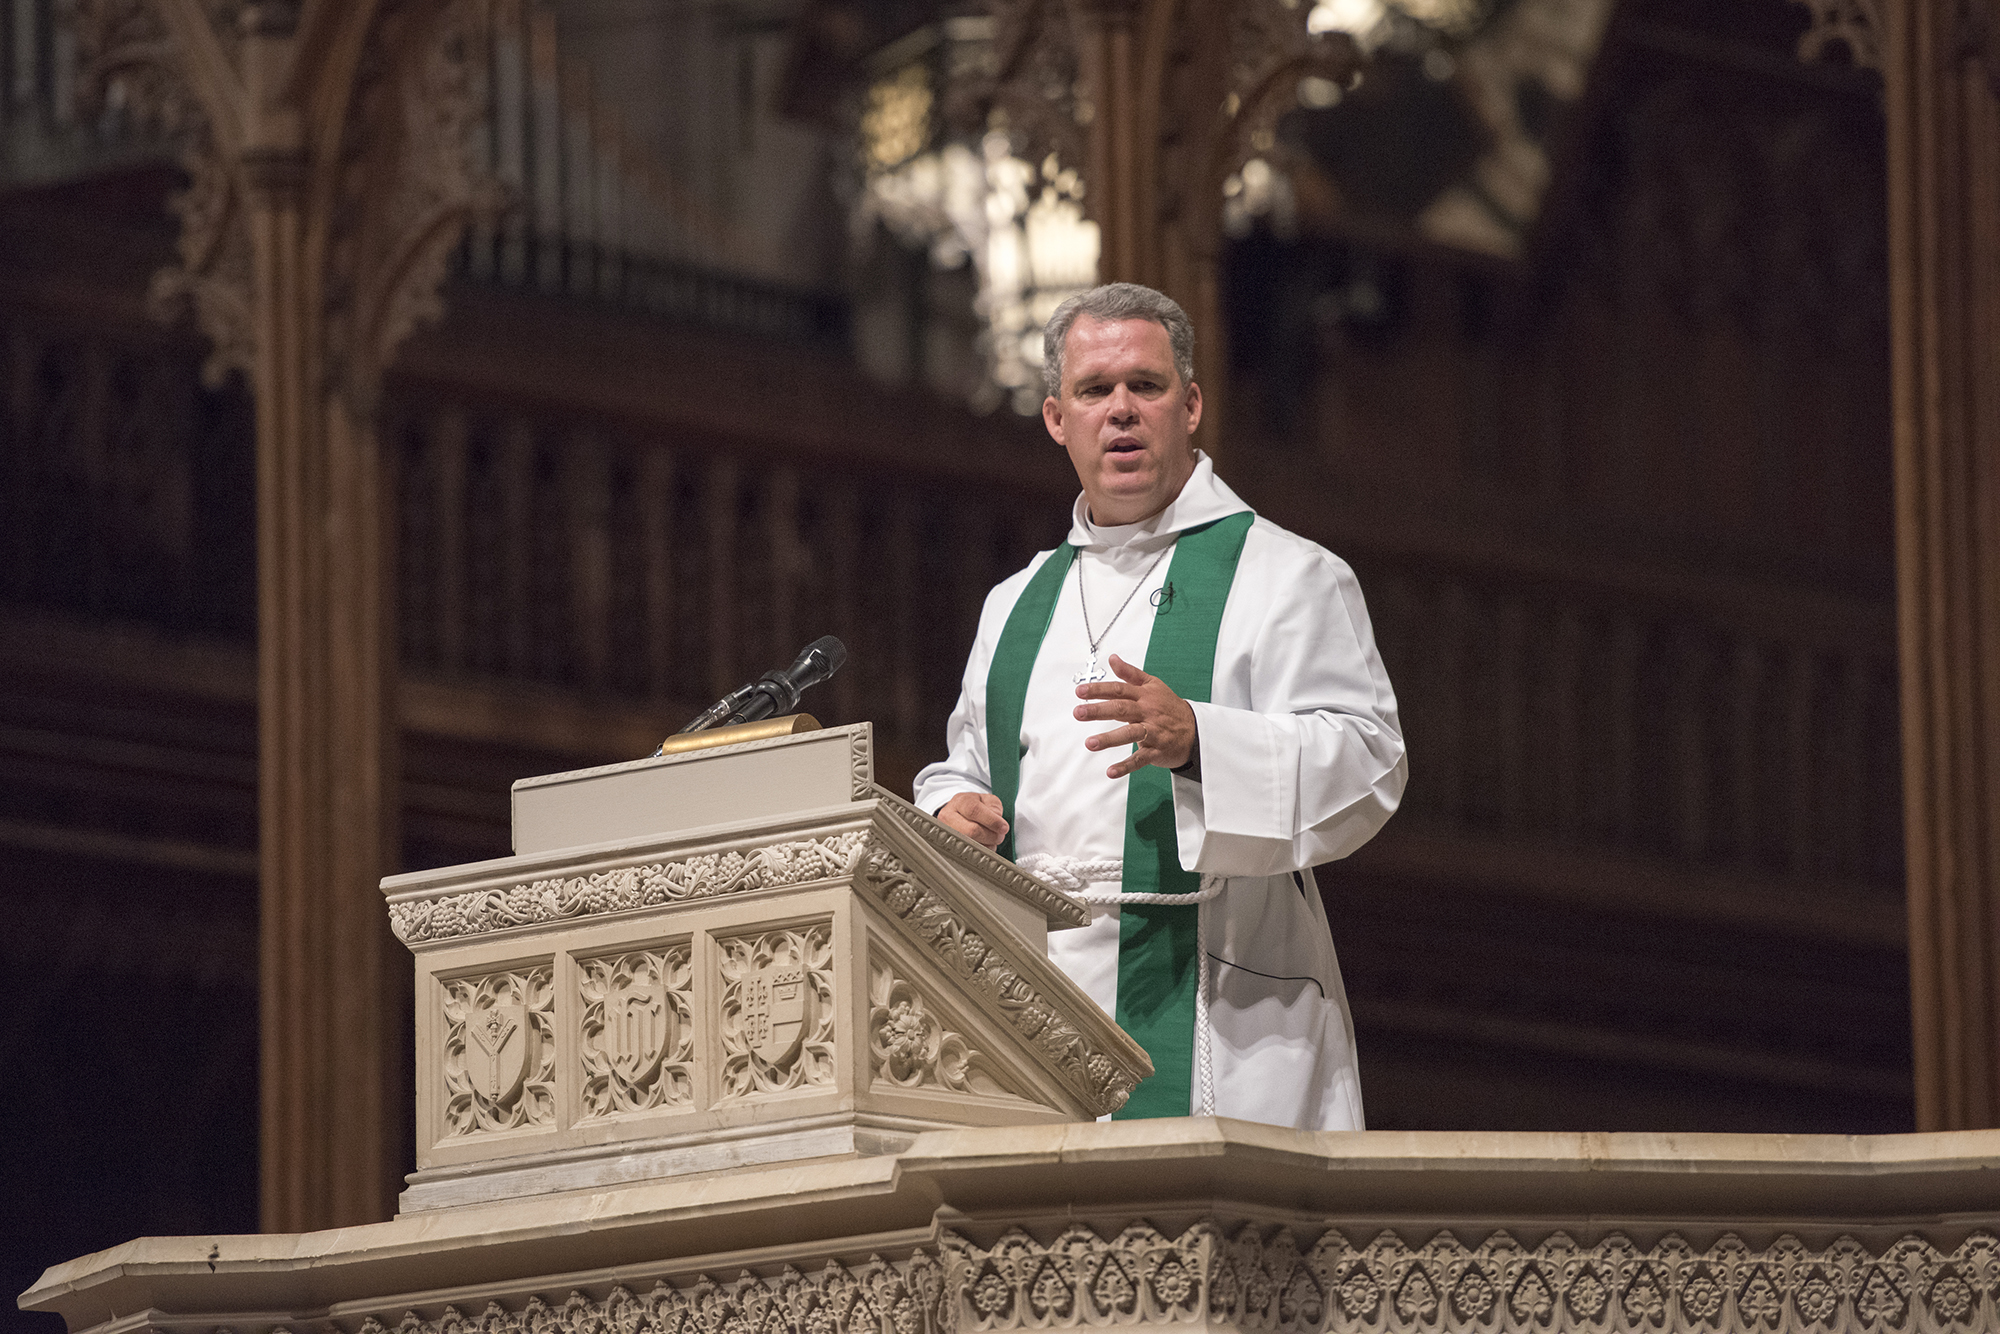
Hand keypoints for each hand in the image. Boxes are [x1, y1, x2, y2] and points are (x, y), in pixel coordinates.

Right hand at [938, 791, 1008, 850]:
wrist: (960, 814)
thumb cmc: (976, 807)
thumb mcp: (988, 801)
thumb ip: (994, 808)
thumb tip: (997, 821)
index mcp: (960, 801)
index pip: (974, 810)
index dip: (992, 821)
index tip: (1004, 828)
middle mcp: (948, 816)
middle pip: (971, 831)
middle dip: (991, 836)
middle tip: (1000, 835)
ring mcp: (946, 833)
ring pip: (970, 845)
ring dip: (987, 845)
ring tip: (991, 839)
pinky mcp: (949, 846)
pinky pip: (968, 854)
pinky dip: (981, 852)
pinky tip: (983, 845)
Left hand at [1075, 654, 1196, 777]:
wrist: (1195, 731)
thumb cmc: (1170, 707)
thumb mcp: (1153, 685)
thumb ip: (1130, 673)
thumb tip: (1112, 659)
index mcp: (1145, 695)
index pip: (1119, 689)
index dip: (1099, 689)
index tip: (1080, 690)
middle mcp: (1148, 712)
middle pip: (1122, 709)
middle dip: (1099, 711)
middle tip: (1078, 713)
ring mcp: (1153, 732)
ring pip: (1130, 734)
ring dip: (1110, 739)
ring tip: (1090, 743)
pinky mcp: (1156, 751)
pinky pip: (1140, 759)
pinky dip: (1126, 766)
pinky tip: (1111, 771)